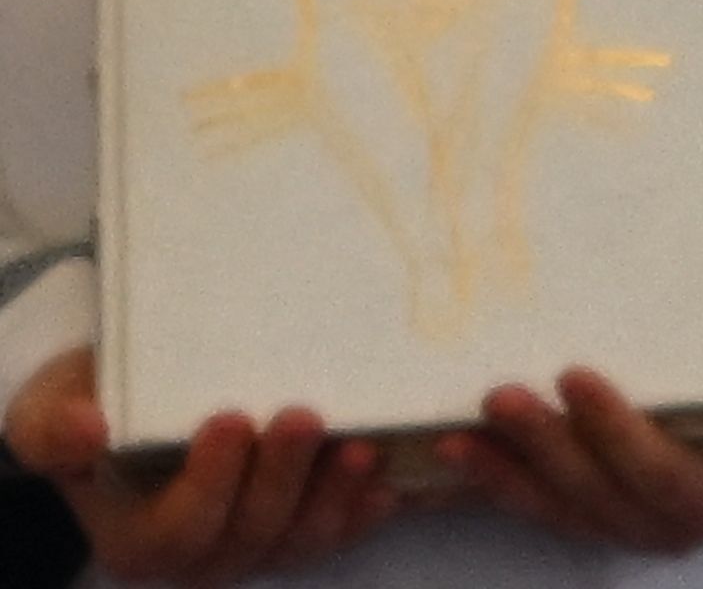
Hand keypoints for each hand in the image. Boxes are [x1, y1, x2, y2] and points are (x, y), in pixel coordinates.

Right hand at [8, 350, 394, 585]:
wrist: (135, 403)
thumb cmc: (91, 406)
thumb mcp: (50, 409)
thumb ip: (54, 428)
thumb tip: (86, 431)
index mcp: (137, 541)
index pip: (178, 530)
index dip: (210, 483)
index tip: (234, 419)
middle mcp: (200, 558)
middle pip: (251, 535)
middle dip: (282, 478)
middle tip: (305, 416)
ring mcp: (257, 546)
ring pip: (303, 540)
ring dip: (336, 496)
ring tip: (362, 446)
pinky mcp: (302, 526)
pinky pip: (342, 531)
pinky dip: (367, 507)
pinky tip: (391, 476)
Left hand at [448, 345, 702, 555]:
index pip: (662, 476)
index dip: (616, 434)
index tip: (577, 376)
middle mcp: (674, 529)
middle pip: (597, 496)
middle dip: (545, 449)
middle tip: (500, 397)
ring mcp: (635, 526)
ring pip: (562, 510)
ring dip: (507, 476)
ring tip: (456, 438)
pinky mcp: (607, 511)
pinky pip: (549, 508)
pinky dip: (503, 486)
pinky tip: (462, 461)